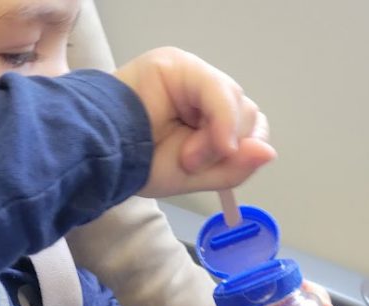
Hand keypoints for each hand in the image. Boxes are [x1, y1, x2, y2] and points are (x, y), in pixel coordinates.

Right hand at [114, 48, 274, 197]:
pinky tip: (206, 142)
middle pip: (246, 114)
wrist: (100, 157)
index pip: (248, 126)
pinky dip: (221, 121)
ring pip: (237, 102)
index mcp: (204, 118)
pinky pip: (218, 90)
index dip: (245, 148)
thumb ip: (234, 168)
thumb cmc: (137, 166)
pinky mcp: (179, 65)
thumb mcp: (195, 176)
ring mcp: (191, 76)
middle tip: (190, 164)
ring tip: (185, 157)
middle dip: (227, 149)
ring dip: (215, 141)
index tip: (222, 166)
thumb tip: (269, 152)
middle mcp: (201, 94)